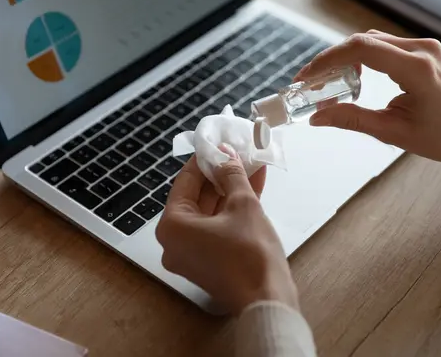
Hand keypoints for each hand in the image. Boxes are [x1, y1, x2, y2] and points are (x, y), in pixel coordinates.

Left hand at [155, 145, 298, 314]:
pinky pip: (216, 227)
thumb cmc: (251, 254)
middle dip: (220, 174)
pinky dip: (231, 209)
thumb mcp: (243, 203)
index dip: (204, 159)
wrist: (268, 297)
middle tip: (237, 153)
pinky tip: (251, 186)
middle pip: (197, 197)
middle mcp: (174, 242)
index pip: (185, 181)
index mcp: (172, 226)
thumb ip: (231, 174)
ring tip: (249, 165)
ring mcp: (190, 254)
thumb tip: (225, 154)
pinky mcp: (207, 262)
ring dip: (229, 189)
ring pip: (209, 212)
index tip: (218, 143)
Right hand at [296, 30, 440, 174]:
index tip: (307, 76)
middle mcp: (422, 50)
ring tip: (326, 81)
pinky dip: (361, 57)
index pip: (363, 50)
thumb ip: (352, 120)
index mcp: (418, 71)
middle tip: (310, 82)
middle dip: (331, 59)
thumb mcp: (392, 132)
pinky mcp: (423, 50)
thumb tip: (317, 117)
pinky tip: (350, 75)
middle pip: (363, 41)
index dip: (329, 59)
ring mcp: (424, 47)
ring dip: (345, 57)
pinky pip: (384, 45)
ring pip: (372, 41)